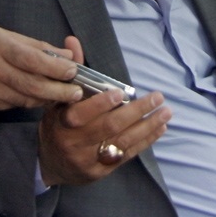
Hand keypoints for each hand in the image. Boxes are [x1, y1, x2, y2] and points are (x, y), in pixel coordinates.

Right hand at [0, 26, 84, 109]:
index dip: (54, 68)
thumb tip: (69, 57)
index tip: (74, 71)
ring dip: (49, 98)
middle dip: (59, 91)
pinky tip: (41, 96)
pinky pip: (17, 104)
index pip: (31, 60)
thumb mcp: (9, 35)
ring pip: (26, 98)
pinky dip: (33, 101)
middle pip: (31, 85)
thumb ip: (40, 47)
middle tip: (78, 93)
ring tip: (65, 94)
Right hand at [38, 89, 170, 185]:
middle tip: (157, 97)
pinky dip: (146, 140)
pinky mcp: (100, 171)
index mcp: (61, 124)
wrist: (49, 164)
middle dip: (137, 111)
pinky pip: (126, 154)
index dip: (101, 104)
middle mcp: (74, 143)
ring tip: (166, 112)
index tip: (121, 92)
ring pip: (122, 141)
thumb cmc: (58, 126)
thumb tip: (74, 45)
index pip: (80, 114)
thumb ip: (71, 77)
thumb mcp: (57, 103)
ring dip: (148, 126)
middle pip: (109, 127)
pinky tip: (160, 128)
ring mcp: (88, 160)